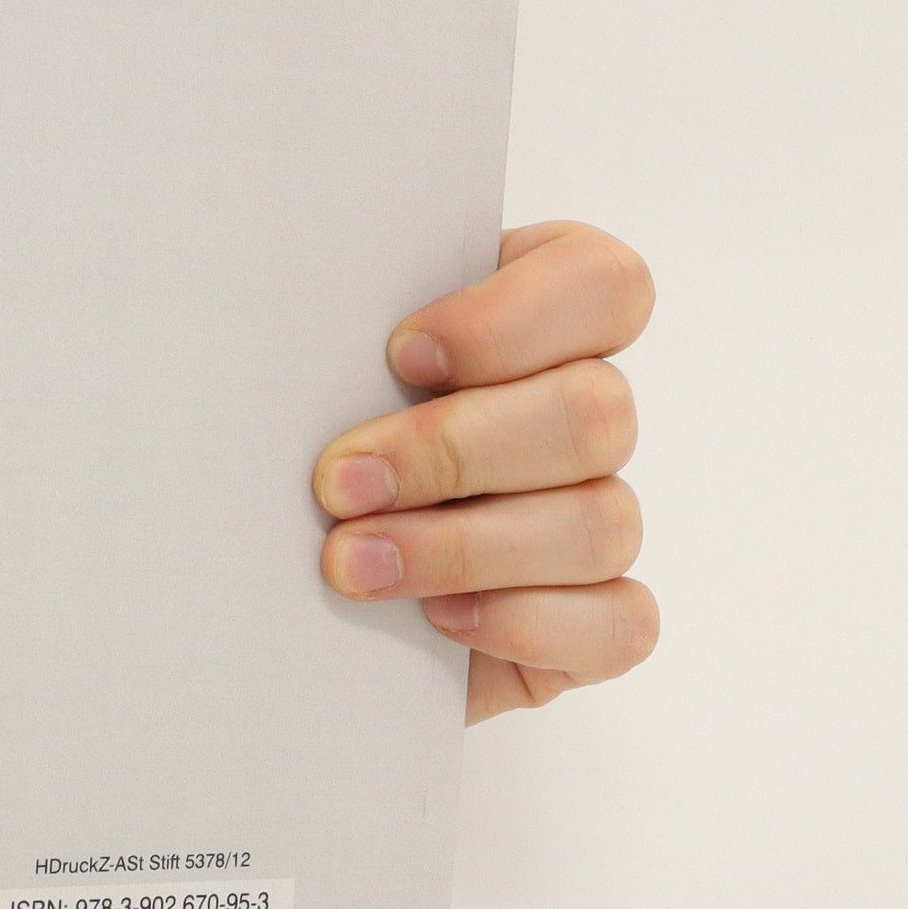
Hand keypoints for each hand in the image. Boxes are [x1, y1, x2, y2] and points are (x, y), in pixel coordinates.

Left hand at [312, 222, 656, 722]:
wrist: (288, 587)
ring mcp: (602, 516)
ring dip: (460, 547)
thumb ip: (343, 339)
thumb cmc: (306, 450)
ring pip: (599, 522)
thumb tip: (300, 320)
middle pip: (596, 413)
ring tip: (351, 562)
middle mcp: (586, 414)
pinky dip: (522, 622)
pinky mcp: (600, 620)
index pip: (601, 283)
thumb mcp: (320, 376)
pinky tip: (436, 618)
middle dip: (452, 450)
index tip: (400, 354)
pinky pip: (619, 625)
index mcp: (540, 321)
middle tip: (337, 483)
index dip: (510, 320)